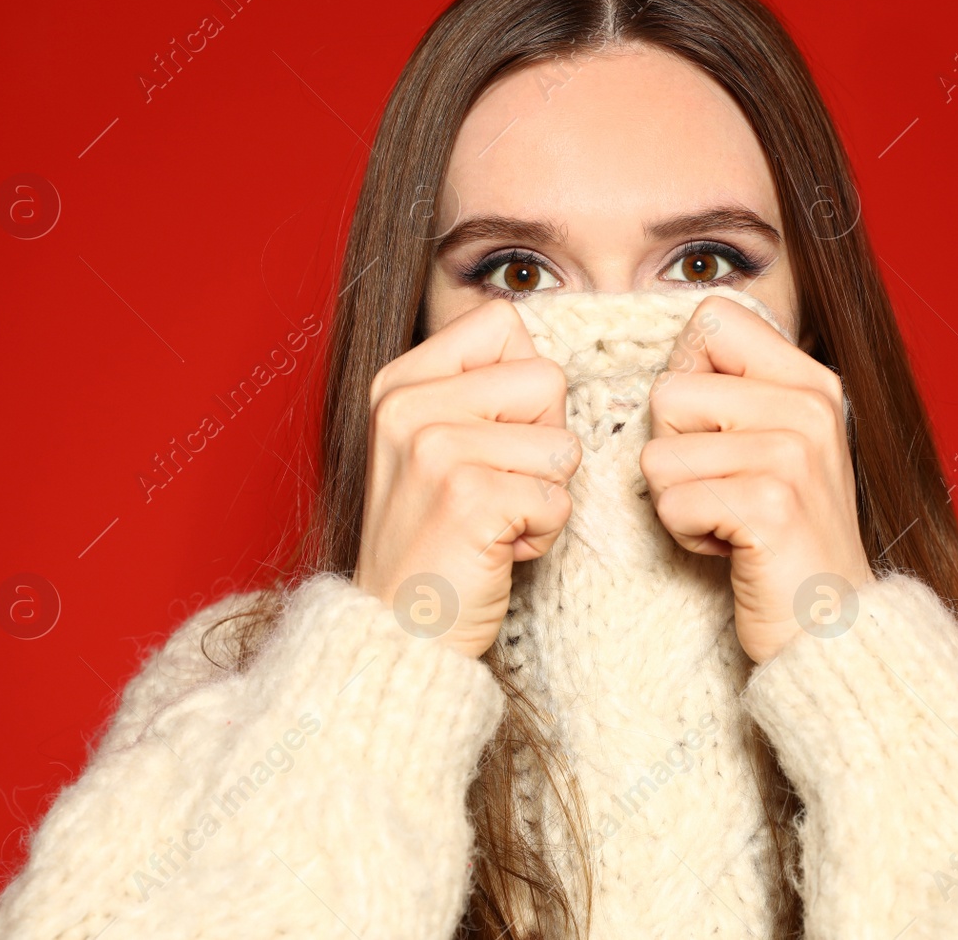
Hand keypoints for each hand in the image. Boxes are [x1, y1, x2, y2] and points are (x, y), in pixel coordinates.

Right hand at [357, 298, 580, 658]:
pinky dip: (542, 534)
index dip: (524, 385)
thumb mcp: (435, 447)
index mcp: (398, 382)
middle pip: (546, 378)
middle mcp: (408, 405)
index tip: (492, 437)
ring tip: (493, 523)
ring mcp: (435, 448)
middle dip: (543, 442)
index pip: (503, 322)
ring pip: (562, 444)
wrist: (396, 633)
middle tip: (494, 489)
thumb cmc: (435, 542)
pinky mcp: (469, 496)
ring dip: (545, 495)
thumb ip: (480, 393)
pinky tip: (495, 550)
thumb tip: (551, 361)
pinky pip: (559, 497)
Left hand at [640, 295, 872, 664]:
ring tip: (730, 522)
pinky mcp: (770, 505)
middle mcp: (809, 406)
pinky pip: (672, 500)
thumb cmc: (784, 540)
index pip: (711, 318)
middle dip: (673, 451)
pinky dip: (686, 535)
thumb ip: (735, 393)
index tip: (717, 434)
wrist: (835, 629)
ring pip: (659, 452)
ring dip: (676, 500)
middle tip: (725, 492)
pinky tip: (734, 549)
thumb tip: (669, 355)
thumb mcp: (775, 447)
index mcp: (811, 380)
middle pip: (668, 391)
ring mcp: (794, 453)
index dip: (687, 376)